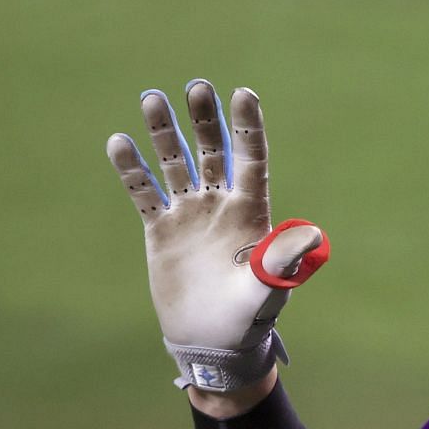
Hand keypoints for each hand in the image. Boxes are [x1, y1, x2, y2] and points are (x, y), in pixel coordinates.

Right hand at [105, 80, 328, 391]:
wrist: (212, 341)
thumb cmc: (248, 318)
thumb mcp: (267, 290)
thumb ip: (281, 261)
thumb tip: (309, 236)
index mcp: (251, 213)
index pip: (251, 160)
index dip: (248, 128)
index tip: (243, 93)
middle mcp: (220, 205)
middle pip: (211, 151)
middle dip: (204, 119)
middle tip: (196, 86)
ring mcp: (189, 214)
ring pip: (175, 163)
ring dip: (163, 132)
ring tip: (152, 98)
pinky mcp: (161, 229)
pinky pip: (144, 192)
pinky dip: (132, 169)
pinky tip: (119, 142)